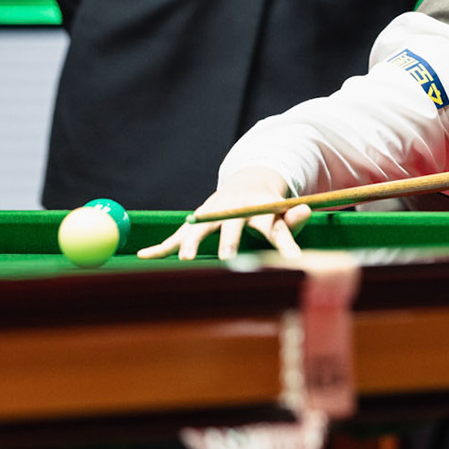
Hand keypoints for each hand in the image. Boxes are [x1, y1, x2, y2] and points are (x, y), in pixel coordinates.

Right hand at [136, 167, 310, 261]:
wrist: (246, 185)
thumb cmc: (269, 209)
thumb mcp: (284, 215)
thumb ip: (293, 218)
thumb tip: (306, 209)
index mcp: (260, 211)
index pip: (275, 228)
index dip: (285, 245)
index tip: (294, 262)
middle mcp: (234, 211)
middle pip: (231, 226)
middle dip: (228, 241)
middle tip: (227, 257)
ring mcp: (212, 216)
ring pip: (200, 230)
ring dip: (191, 243)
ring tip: (186, 258)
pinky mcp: (197, 223)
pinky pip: (176, 237)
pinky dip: (160, 247)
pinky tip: (143, 255)